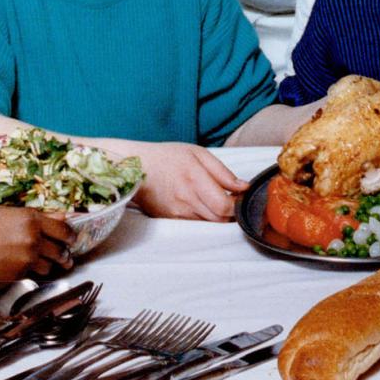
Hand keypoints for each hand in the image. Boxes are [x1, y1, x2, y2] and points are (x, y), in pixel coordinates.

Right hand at [0, 207, 76, 281]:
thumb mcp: (5, 214)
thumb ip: (35, 216)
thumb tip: (60, 217)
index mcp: (30, 219)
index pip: (64, 229)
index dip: (70, 234)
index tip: (71, 237)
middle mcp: (32, 239)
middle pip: (62, 249)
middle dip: (65, 252)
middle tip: (65, 252)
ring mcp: (26, 259)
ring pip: (51, 265)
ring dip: (52, 264)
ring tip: (47, 260)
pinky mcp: (18, 276)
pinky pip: (36, 274)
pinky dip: (35, 271)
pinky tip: (26, 266)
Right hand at [128, 143, 247, 220]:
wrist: (137, 167)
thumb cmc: (168, 157)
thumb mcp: (198, 154)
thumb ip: (223, 172)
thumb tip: (243, 187)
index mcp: (195, 180)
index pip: (225, 207)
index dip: (236, 205)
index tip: (237, 196)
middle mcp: (186, 200)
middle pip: (219, 220)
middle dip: (230, 213)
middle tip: (228, 199)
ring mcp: (177, 213)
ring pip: (208, 225)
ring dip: (217, 217)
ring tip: (213, 201)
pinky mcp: (169, 220)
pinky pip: (194, 225)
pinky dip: (202, 219)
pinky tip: (199, 206)